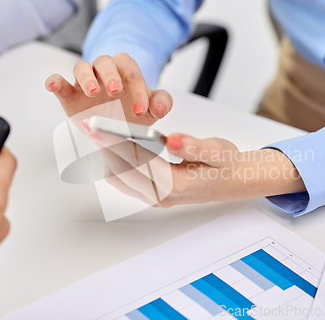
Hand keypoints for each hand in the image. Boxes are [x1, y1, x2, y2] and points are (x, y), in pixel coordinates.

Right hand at [45, 53, 172, 125]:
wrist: (117, 130)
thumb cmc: (133, 113)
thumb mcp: (152, 110)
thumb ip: (162, 103)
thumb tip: (161, 108)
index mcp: (125, 71)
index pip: (131, 71)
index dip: (137, 89)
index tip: (140, 110)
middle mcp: (104, 72)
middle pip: (105, 62)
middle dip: (110, 75)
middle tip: (115, 92)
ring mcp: (85, 82)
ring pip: (81, 68)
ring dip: (86, 77)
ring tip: (91, 92)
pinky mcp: (69, 96)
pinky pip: (59, 83)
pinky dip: (55, 82)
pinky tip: (53, 85)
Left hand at [93, 131, 305, 206]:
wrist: (234, 182)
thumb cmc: (226, 165)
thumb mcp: (218, 151)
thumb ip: (194, 147)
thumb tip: (171, 140)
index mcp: (176, 185)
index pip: (138, 163)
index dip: (116, 144)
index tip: (99, 128)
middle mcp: (162, 196)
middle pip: (123, 172)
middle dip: (105, 148)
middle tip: (90, 126)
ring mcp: (157, 198)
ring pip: (121, 178)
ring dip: (107, 156)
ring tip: (98, 133)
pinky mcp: (154, 194)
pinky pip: (127, 181)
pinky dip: (115, 164)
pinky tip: (112, 146)